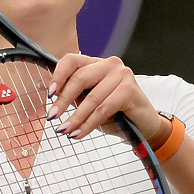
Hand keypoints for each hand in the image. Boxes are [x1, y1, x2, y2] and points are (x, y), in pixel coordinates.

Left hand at [46, 54, 167, 141]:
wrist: (143, 126)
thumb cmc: (115, 114)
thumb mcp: (89, 103)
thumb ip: (75, 96)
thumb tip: (50, 94)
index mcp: (96, 63)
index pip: (71, 61)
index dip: (58, 76)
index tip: (50, 94)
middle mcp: (109, 64)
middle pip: (79, 78)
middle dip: (63, 100)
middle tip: (53, 116)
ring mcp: (121, 74)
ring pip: (91, 97)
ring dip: (76, 117)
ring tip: (66, 130)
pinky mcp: (130, 89)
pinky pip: (103, 109)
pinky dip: (89, 123)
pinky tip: (80, 133)